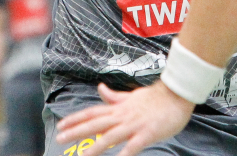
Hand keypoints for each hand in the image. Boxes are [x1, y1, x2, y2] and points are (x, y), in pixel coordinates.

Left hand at [55, 82, 194, 155]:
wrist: (177, 94)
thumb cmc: (156, 98)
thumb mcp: (132, 96)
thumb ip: (115, 97)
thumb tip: (100, 88)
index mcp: (118, 108)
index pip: (92, 113)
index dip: (76, 119)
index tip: (61, 126)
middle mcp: (122, 116)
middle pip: (95, 123)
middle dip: (77, 131)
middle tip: (59, 139)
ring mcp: (134, 124)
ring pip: (110, 136)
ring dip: (95, 147)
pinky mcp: (147, 133)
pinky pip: (133, 146)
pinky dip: (124, 154)